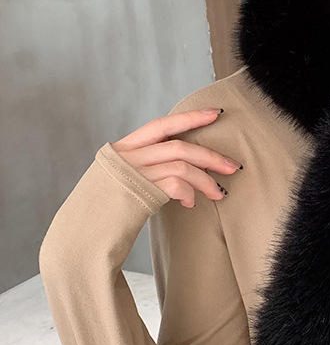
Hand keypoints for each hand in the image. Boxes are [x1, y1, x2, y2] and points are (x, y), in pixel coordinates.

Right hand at [110, 109, 241, 208]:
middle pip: (179, 147)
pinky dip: (189, 192)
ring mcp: (134, 173)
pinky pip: (175, 184)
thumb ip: (147, 164)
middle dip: (210, 156)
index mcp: (124, 148)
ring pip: (181, 165)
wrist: (82, 232)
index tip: (216, 112)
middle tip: (232, 166)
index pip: (161, 124)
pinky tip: (191, 202)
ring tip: (219, 193)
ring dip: (205, 180)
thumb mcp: (122, 176)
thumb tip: (185, 162)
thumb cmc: (107, 206)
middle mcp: (128, 156)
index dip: (190, 117)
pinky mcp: (139, 192)